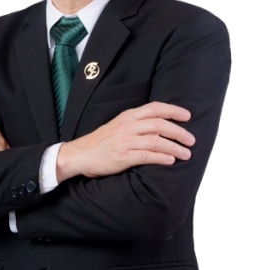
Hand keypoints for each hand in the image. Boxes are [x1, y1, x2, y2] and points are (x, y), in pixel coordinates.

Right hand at [56, 102, 193, 179]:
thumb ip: (135, 124)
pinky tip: (171, 161)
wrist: (79, 155)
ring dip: (175, 147)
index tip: (187, 116)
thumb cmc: (100, 142)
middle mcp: (128, 126)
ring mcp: (125, 141)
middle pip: (160, 124)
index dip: (173, 110)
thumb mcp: (117, 126)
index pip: (155, 108)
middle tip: (191, 139)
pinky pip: (147, 156)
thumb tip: (158, 127)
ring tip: (186, 154)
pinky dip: (161, 158)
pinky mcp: (123, 157)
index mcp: (128, 116)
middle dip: (179, 131)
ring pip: (156, 140)